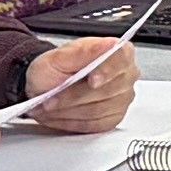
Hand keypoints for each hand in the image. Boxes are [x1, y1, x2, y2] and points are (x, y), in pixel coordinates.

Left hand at [19, 36, 137, 134]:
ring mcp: (122, 100)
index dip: (107, 71)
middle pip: (108, 90)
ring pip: (97, 110)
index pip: (122, 59)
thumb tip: (108, 45)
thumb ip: (82, 52)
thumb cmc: (54, 70)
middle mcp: (126, 76)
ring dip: (69, 110)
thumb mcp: (58, 57)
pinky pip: (93, 125)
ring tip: (50, 106)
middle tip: (51, 99)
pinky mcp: (112, 119)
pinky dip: (71, 121)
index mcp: (119, 53)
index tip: (91, 81)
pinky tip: (58, 115)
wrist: (45, 88)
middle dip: (75, 96)